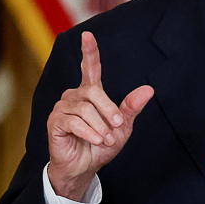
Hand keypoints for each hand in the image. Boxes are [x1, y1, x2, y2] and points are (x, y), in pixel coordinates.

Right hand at [46, 32, 153, 199]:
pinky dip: (90, 133)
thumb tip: (149, 89)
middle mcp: (74, 95)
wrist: (85, 168)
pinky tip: (96, 141)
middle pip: (93, 92)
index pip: (90, 67)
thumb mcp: (122, 127)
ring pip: (85, 109)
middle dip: (109, 110)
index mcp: (90, 93)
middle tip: (117, 128)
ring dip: (100, 127)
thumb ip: (131, 107)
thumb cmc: (102, 146)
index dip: (90, 51)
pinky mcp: (55, 121)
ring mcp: (62, 107)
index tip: (87, 35)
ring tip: (106, 139)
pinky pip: (74, 122)